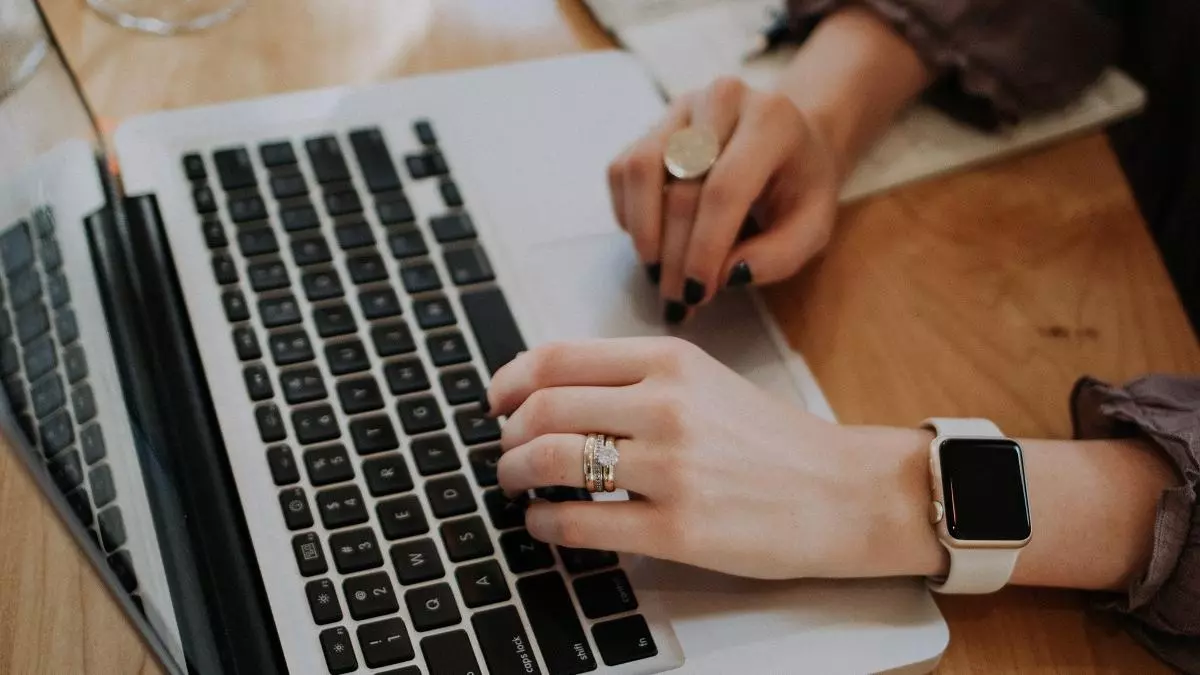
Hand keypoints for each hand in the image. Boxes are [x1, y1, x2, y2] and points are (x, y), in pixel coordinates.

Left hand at [486, 337, 936, 579]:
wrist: (844, 492)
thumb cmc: (772, 440)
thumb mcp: (705, 381)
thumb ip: (634, 379)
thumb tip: (551, 392)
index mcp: (670, 361)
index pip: (557, 357)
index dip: (509, 380)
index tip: (495, 400)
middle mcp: (667, 406)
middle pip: (543, 409)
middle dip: (507, 435)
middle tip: (504, 451)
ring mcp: (672, 468)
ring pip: (552, 461)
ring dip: (514, 475)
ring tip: (516, 485)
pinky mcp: (678, 530)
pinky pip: (580, 523)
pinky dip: (543, 524)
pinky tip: (543, 525)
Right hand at [607, 78, 840, 322]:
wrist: (788, 138)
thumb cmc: (800, 186)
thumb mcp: (812, 226)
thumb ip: (779, 256)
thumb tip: (726, 275)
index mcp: (771, 120)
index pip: (725, 188)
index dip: (705, 247)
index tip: (698, 293)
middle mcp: (722, 100)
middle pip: (681, 187)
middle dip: (675, 255)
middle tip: (676, 299)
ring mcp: (681, 108)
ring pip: (640, 170)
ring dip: (644, 233)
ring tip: (657, 273)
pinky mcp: (652, 123)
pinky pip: (622, 170)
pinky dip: (628, 214)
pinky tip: (652, 242)